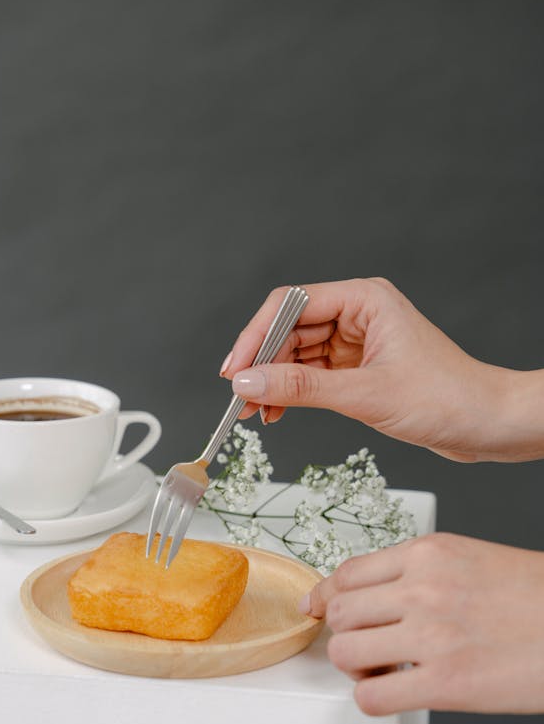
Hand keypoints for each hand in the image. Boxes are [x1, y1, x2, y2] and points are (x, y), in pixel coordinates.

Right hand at [221, 278, 543, 461]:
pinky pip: (310, 372)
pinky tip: (277, 412)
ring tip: (255, 413)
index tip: (234, 371)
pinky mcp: (358, 366)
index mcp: (364, 298)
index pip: (291, 304)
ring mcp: (357, 339)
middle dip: (261, 363)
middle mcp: (358, 312)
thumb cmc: (447, 399)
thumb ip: (301, 388)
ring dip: (273, 381)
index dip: (256, 336)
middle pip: (289, 328)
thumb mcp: (366, 395)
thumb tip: (248, 384)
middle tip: (239, 400)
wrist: (488, 425)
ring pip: (295, 352)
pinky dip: (291, 391)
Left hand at [299, 533, 543, 714]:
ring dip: (357, 667)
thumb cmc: (536, 597)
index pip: (348, 572)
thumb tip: (374, 594)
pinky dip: (373, 699)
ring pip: (346, 651)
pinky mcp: (446, 683)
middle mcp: (423, 587)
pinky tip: (398, 694)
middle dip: (345, 633)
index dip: (326, 596)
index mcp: (429, 553)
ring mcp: (432, 635)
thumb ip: (420, 571)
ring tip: (385, 670)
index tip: (320, 608)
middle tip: (369, 646)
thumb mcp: (473, 560)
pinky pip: (372, 696)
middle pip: (339, 612)